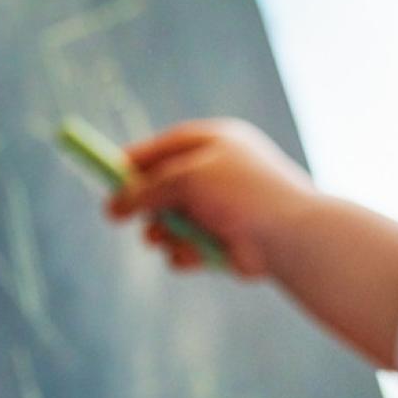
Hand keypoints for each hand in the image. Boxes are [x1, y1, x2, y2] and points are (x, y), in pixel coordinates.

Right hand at [106, 118, 317, 277]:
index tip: (107, 172)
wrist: (290, 235)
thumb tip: (111, 205)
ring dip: (162, 232)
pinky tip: (195, 254)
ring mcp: (221, 211)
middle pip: (164, 187)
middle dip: (144, 204)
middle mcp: (219, 174)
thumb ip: (146, 189)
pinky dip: (184, 253)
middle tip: (120, 217)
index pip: (167, 146)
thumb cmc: (242, 194)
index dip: (137, 159)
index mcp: (218, 143)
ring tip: (165, 237)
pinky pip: (186, 249)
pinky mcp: (223, 244)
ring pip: (170, 222)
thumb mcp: (186, 179)